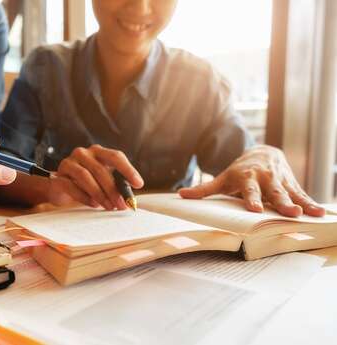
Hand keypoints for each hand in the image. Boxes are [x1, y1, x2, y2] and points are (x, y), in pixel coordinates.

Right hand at [53, 144, 143, 209]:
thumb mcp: (103, 181)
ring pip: (85, 176)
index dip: (128, 170)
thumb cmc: (86, 184)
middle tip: (121, 205)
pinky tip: (93, 205)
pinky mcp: (58, 176)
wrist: (59, 188)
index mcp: (98, 152)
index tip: (138, 184)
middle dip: (113, 189)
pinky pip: (71, 186)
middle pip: (101, 169)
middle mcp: (83, 153)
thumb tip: (130, 199)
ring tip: (108, 206)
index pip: (115, 156)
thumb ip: (116, 185)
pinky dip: (84, 197)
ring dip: (99, 194)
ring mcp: (69, 163)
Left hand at [179, 145, 324, 216]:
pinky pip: (301, 194)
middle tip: (289, 212)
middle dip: (281, 202)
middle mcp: (265, 178)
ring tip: (308, 213)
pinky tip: (320, 213)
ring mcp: (280, 180)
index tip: (254, 209)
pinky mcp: (291, 183)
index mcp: (247, 177)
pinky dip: (310, 203)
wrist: (262, 153)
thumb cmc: (239, 171)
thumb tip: (180, 195)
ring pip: (290, 193)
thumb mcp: (222, 178)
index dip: (251, 199)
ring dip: (299, 203)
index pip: (249, 190)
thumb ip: (203, 189)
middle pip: (273, 192)